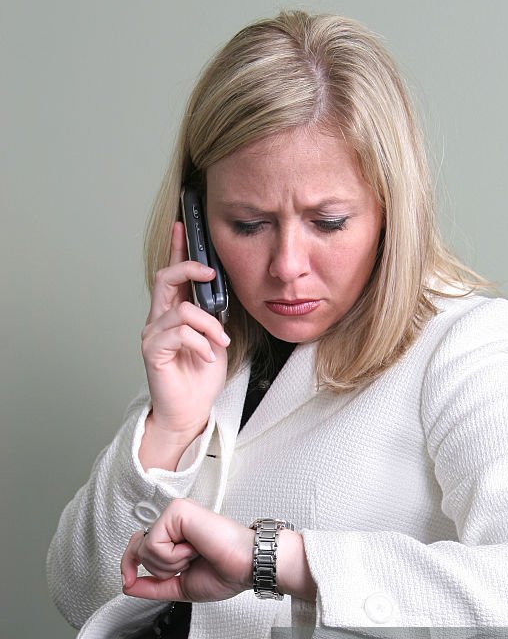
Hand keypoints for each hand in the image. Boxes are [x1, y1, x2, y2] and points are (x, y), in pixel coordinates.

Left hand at [121, 499, 252, 601]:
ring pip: (144, 548)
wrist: (247, 566)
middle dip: (159, 569)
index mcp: (175, 536)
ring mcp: (175, 514)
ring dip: (171, 564)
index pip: (139, 546)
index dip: (129, 565)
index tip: (128, 581)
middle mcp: (173, 522)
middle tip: (188, 566)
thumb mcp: (180, 586)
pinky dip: (173, 556)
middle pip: (137, 548)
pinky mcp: (177, 511)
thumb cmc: (227, 572)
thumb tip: (127, 586)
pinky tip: (194, 549)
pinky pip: (154, 543)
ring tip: (194, 556)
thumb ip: (152, 586)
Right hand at [140, 222, 229, 465]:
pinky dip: (200, 343)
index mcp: (173, 313)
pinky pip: (179, 333)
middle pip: (166, 278)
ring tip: (220, 343)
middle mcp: (158, 319)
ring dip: (208, 325)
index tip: (184, 225)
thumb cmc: (200, 379)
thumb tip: (223, 292)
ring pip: (181, 310)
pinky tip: (207, 358)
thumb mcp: (216, 339)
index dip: (177, 248)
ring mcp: (153, 335)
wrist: (189, 412)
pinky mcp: (153, 352)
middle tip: (211, 273)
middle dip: (190, 269)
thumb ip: (215, 315)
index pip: (172, 274)